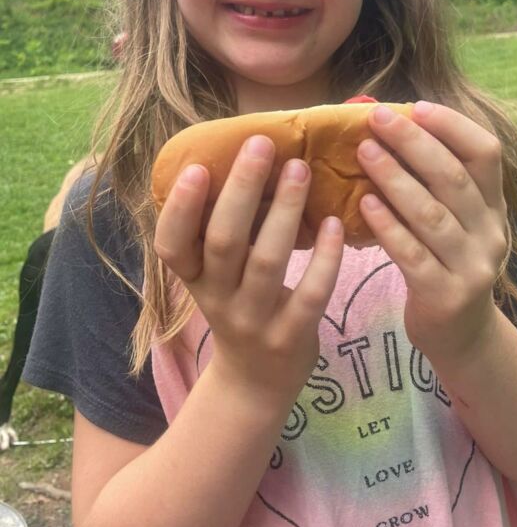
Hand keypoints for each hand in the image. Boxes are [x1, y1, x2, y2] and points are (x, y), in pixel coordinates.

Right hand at [154, 135, 343, 400]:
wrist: (255, 382)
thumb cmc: (238, 307)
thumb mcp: (216, 276)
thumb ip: (220, 231)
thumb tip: (241, 159)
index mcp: (194, 279)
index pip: (171, 245)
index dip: (180, 208)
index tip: (198, 168)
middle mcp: (217, 299)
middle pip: (223, 241)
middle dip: (242, 190)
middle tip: (262, 144)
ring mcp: (254, 320)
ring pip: (266, 261)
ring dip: (285, 212)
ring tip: (300, 169)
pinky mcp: (290, 336)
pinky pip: (310, 294)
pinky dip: (324, 258)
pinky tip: (334, 224)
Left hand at [357, 102, 507, 362]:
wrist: (462, 337)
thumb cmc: (444, 264)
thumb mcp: (453, 222)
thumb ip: (430, 182)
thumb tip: (386, 125)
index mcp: (492, 205)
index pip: (485, 153)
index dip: (452, 126)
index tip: (415, 107)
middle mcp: (490, 232)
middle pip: (454, 178)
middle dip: (414, 143)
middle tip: (376, 119)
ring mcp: (472, 266)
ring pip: (432, 215)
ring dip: (395, 179)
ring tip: (364, 152)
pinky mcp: (447, 295)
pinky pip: (413, 255)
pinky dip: (388, 227)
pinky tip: (364, 204)